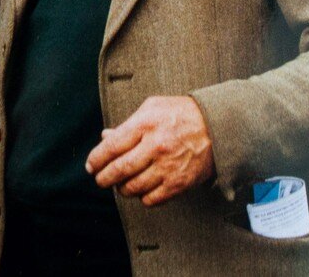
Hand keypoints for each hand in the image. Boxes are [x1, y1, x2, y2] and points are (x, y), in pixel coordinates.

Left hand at [85, 96, 214, 206]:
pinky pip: (151, 199)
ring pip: (133, 187)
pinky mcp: (179, 183)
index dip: (96, 160)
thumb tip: (105, 137)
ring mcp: (168, 166)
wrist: (218, 126)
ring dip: (121, 189)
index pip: (111, 147)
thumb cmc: (181, 114)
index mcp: (145, 125)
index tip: (90, 166)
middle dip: (103, 178)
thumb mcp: (151, 108)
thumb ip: (127, 124)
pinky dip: (142, 197)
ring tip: (120, 184)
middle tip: (100, 180)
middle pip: (119, 170)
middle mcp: (156, 146)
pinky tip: (141, 189)